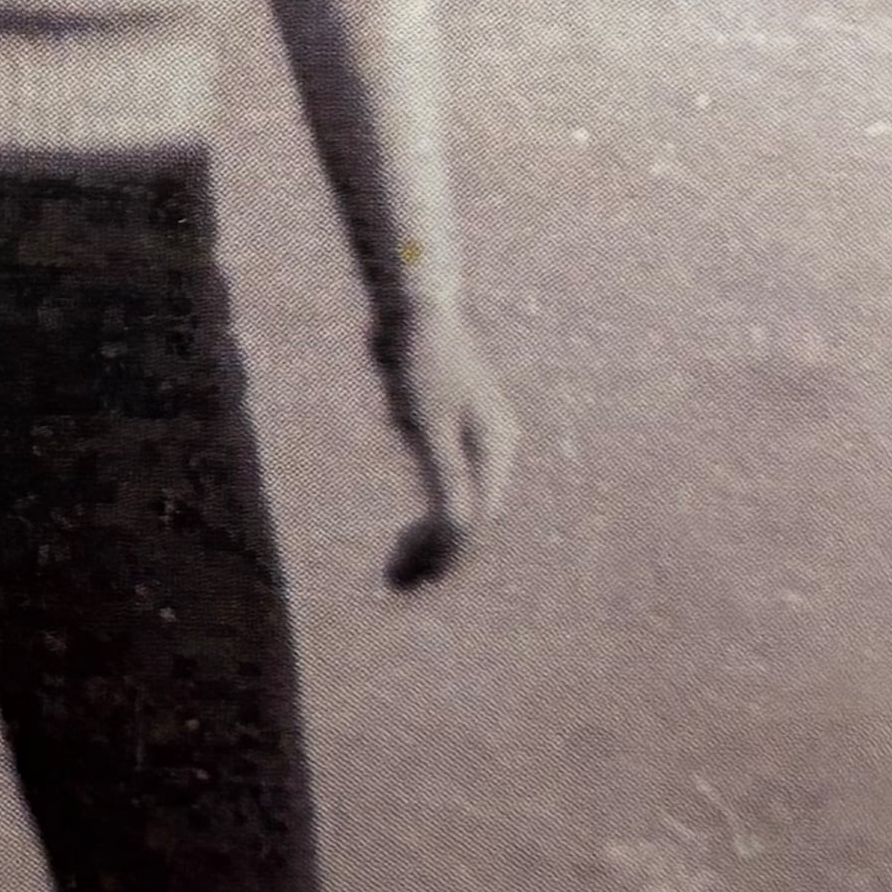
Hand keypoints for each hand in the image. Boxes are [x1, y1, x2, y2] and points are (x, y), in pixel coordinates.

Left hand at [375, 308, 517, 592]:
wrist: (414, 306)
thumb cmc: (419, 362)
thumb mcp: (426, 424)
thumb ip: (446, 478)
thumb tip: (461, 532)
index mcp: (494, 450)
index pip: (475, 520)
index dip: (445, 556)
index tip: (410, 580)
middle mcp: (494, 449)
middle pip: (472, 519)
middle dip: (438, 556)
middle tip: (398, 585)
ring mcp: (476, 440)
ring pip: (461, 506)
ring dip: (433, 542)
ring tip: (400, 571)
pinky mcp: (453, 431)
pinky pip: (447, 488)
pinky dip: (429, 515)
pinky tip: (408, 533)